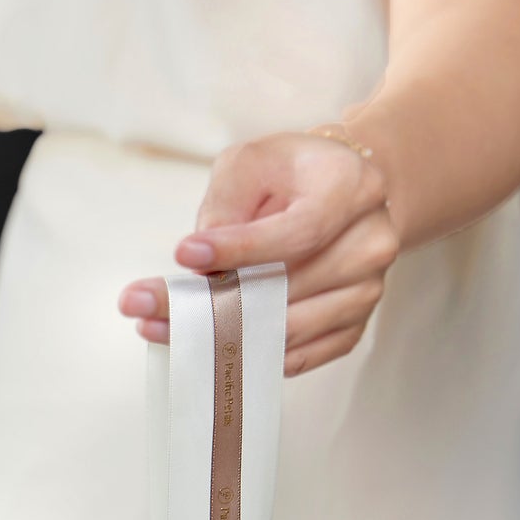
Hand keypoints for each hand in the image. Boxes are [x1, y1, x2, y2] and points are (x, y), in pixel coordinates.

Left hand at [117, 129, 397, 376]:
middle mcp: (371, 244)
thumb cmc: (293, 175)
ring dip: (226, 335)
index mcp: (353, 188)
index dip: (241, 249)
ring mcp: (366, 292)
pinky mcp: (354, 327)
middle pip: (290, 288)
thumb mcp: (254, 162)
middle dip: (215, 300)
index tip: (184, 255)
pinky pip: (302, 356)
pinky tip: (213, 348)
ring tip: (165, 329)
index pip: (297, 232)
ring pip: (291, 329)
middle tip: (148, 308)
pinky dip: (255, 355)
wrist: (346, 198)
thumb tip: (200, 261)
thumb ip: (227, 201)